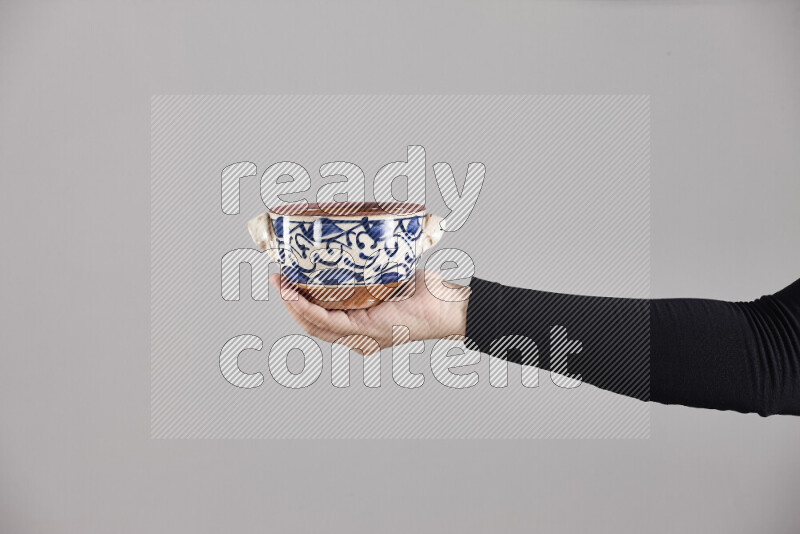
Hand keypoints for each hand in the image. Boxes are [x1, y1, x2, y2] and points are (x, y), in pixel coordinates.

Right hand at [269, 270, 469, 354]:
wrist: (447, 305)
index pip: (320, 318)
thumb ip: (368, 269)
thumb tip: (354, 241)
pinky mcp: (364, 330)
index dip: (297, 302)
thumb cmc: (424, 293)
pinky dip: (306, 308)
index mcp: (359, 327)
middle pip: (309, 323)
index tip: (286, 279)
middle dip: (288, 301)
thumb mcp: (387, 279)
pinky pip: (326, 322)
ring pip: (312, 324)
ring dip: (291, 304)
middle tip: (276, 277)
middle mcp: (356, 337)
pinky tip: (294, 294)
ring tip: (279, 282)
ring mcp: (359, 337)